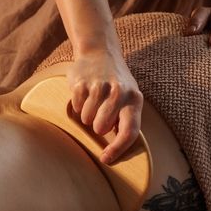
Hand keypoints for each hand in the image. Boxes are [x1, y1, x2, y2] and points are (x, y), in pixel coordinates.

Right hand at [68, 50, 142, 164]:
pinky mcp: (82, 82)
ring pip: (86, 118)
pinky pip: (76, 107)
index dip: (117, 149)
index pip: (129, 132)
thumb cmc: (115, 83)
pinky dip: (77, 105)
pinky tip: (84, 94)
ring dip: (86, 115)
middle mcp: (119, 92)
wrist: (99, 52)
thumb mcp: (129, 98)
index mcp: (134, 99)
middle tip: (99, 116)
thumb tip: (117, 150)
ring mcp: (99, 86)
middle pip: (102, 127)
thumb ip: (127, 120)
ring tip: (93, 102)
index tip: (106, 159)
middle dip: (97, 126)